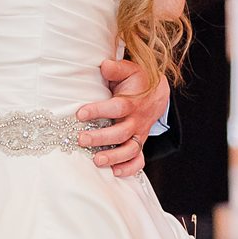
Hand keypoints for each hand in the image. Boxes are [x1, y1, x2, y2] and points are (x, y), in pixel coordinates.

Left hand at [76, 57, 169, 180]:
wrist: (157, 93)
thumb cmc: (137, 81)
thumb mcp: (129, 70)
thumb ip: (116, 69)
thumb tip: (104, 65)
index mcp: (132, 102)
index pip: (117, 108)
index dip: (99, 111)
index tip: (80, 113)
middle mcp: (136, 120)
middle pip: (121, 133)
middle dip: (101, 138)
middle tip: (81, 140)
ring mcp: (139, 134)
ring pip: (130, 149)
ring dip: (114, 157)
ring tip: (96, 161)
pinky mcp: (139, 143)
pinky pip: (139, 160)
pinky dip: (130, 168)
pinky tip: (115, 173)